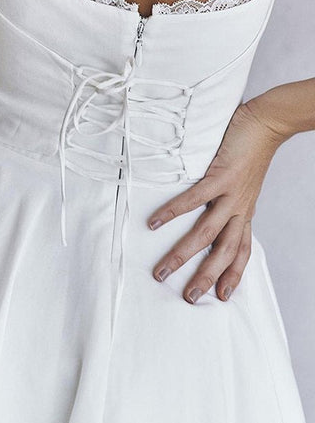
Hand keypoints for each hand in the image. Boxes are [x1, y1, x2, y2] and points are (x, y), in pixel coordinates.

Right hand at [148, 99, 286, 304]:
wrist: (267, 124)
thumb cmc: (250, 152)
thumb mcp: (244, 183)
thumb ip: (229, 199)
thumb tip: (208, 207)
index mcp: (244, 212)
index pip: (242, 251)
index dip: (234, 276)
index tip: (221, 296)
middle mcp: (239, 209)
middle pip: (223, 253)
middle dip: (205, 278)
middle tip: (187, 298)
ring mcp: (230, 195)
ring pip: (207, 234)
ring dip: (183, 255)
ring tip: (162, 271)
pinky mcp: (221, 177)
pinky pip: (193, 199)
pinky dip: (172, 212)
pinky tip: (154, 222)